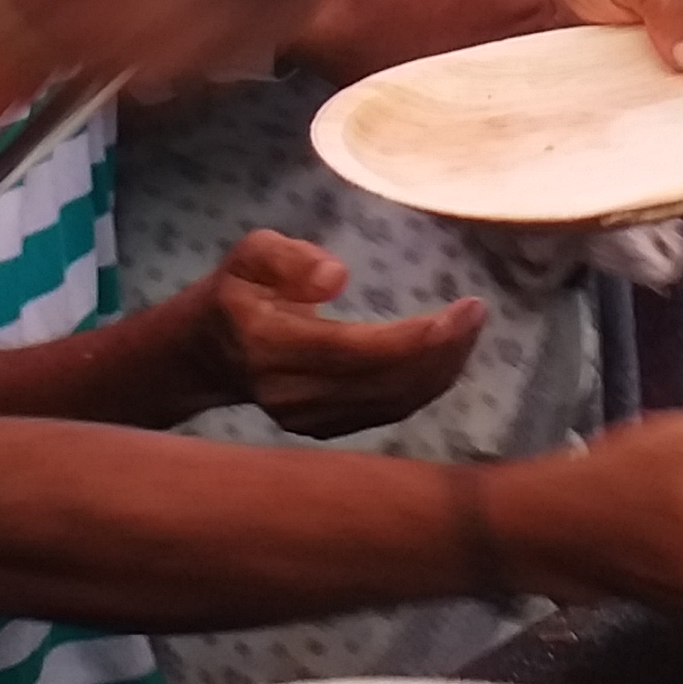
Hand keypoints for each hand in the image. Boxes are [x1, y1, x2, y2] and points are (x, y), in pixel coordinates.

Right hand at [164, 229, 483, 437]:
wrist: (207, 352)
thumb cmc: (238, 290)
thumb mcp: (250, 253)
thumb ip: (289, 258)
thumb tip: (338, 278)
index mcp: (269, 344)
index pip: (355, 350)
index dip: (415, 337)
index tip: (463, 309)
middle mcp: (289, 392)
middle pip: (383, 382)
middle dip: (441, 351)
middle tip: (476, 313)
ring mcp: (305, 419)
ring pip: (391, 403)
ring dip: (440, 370)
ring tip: (469, 329)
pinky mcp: (321, 430)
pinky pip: (386, 413)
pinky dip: (423, 387)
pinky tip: (444, 356)